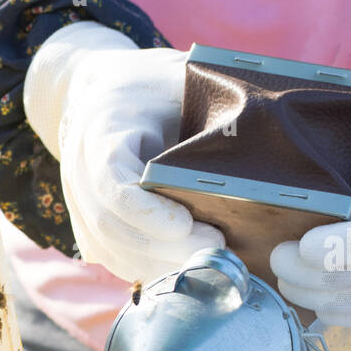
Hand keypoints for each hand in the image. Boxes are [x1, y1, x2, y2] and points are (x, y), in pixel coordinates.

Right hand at [23, 22, 222, 281]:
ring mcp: (80, 204)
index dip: (145, 210)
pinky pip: (115, 258)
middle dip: (162, 245)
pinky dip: (151, 268)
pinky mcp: (89, 228)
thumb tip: (270, 130)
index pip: (111, 180)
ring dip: (159, 263)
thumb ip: (212, 106)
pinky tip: (186, 266)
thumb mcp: (181, 81)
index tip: (185, 223)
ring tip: (207, 262)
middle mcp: (80, 172)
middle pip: (111, 224)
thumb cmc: (154, 89)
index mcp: (103, 129)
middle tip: (214, 249)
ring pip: (112, 248)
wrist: (104, 98)